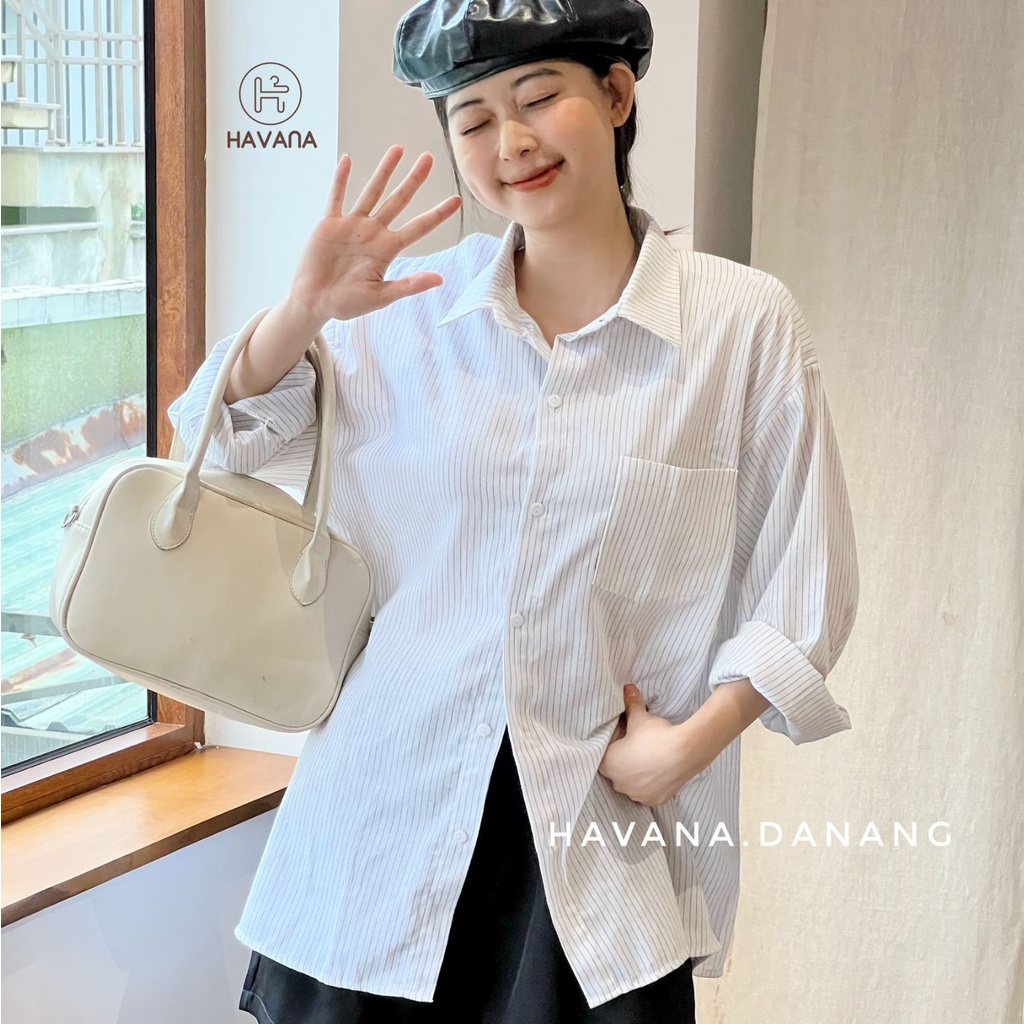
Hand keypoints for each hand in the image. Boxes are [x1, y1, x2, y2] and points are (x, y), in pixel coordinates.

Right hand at [289, 145, 462, 323]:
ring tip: (398, 149)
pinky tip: (348, 160)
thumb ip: (408, 286)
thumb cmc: (347, 303)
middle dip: (413, 180)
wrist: (314, 302)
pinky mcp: (329, 224)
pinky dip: (341, 180)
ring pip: (372, 192)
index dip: (437, 214)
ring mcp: (352, 225)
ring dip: (384, 171)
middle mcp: (373, 233)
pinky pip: (337, 197)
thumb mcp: (381, 297)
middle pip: (399, 201)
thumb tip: (440, 279)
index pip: (419, 228)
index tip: (456, 200)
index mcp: (388, 249)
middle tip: (429, 159)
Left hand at [597, 684, 702, 806]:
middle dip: (624, 758)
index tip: (624, 735)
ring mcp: (637, 794)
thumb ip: (630, 703)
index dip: (613, 742)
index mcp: (608, 765)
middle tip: (638, 745)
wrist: (685, 752)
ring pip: (632, 782)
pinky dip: (651, 782)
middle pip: (617, 769)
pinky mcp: (654, 800)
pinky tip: (658, 770)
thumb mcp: (639, 717)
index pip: (604, 752)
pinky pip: (648, 791)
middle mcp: (619, 784)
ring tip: (650, 757)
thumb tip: (627, 687)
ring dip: (637, 772)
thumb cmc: (655, 735)